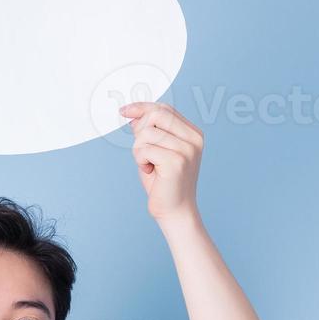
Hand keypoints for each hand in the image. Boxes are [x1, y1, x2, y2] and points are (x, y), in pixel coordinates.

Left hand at [120, 102, 202, 221]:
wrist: (175, 211)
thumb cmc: (164, 182)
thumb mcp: (155, 150)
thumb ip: (148, 131)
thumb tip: (133, 113)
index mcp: (193, 134)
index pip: (164, 109)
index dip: (142, 108)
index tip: (124, 111)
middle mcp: (194, 139)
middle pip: (156, 115)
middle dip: (140, 131)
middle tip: (143, 152)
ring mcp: (187, 150)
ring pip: (147, 133)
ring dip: (139, 150)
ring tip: (148, 165)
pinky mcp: (177, 162)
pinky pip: (144, 149)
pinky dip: (140, 160)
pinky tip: (149, 171)